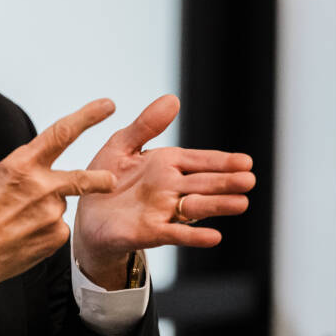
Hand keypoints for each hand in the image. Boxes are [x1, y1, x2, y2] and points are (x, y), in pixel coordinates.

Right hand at [0, 99, 117, 302]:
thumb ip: (18, 166)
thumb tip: (35, 166)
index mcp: (22, 165)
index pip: (61, 133)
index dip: (88, 117)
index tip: (108, 105)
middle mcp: (41, 188)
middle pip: (83, 178)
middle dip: (100, 179)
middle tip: (111, 180)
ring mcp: (51, 215)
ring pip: (59, 204)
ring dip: (45, 209)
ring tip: (17, 222)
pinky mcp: (56, 238)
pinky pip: (58, 227)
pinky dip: (44, 229)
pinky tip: (23, 236)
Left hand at [73, 94, 254, 289]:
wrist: (86, 216)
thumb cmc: (106, 179)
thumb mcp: (122, 145)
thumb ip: (146, 125)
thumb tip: (173, 99)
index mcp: (166, 164)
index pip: (199, 160)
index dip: (222, 161)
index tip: (246, 161)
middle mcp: (170, 188)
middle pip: (203, 183)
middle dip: (226, 182)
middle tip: (250, 180)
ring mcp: (162, 210)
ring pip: (195, 206)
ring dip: (217, 205)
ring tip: (241, 203)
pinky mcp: (149, 232)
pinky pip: (174, 233)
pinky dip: (193, 236)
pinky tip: (214, 236)